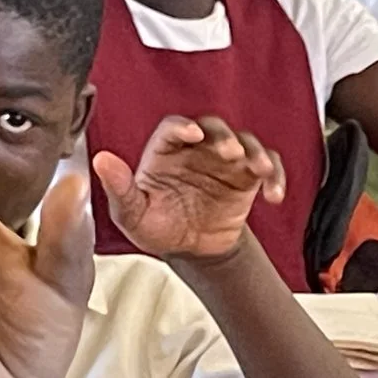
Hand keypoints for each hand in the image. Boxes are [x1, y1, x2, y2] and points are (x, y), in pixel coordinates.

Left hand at [95, 116, 284, 262]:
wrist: (188, 250)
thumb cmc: (158, 227)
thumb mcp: (132, 214)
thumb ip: (120, 189)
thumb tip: (101, 161)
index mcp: (166, 152)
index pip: (173, 128)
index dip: (183, 127)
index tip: (191, 133)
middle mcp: (197, 151)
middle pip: (214, 128)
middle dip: (224, 137)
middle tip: (228, 152)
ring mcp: (225, 162)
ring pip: (246, 143)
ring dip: (255, 152)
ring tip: (259, 169)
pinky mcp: (247, 178)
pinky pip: (268, 169)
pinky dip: (275, 177)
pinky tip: (273, 195)